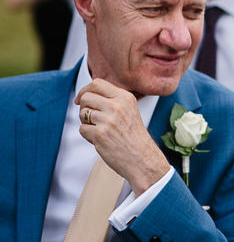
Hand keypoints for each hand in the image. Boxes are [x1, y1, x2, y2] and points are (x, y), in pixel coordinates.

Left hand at [75, 78, 169, 194]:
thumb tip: (85, 94)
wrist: (143, 159)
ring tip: (101, 130)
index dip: (85, 90)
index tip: (82, 99)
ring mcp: (108, 120)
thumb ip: (112, 100)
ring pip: (82, 113)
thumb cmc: (134, 136)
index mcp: (125, 98)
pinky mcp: (100, 134)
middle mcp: (117, 106)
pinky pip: (82, 129)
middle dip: (84, 108)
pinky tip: (101, 140)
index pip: (97, 83)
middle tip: (93, 119)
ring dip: (86, 123)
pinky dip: (88, 136)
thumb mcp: (129, 111)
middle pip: (86, 97)